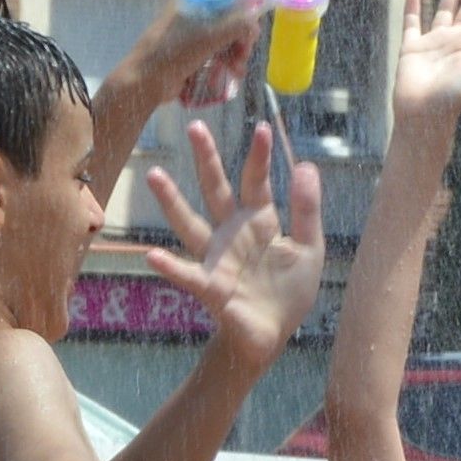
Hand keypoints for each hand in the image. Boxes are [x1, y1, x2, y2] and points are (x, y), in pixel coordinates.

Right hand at [133, 114, 327, 369]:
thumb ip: (306, 210)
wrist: (274, 334)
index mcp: (259, 220)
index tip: (261, 127)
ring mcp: (216, 257)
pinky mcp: (209, 287)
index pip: (256, 180)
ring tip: (154, 175)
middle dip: (207, 159)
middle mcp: (232, 232)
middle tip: (195, 127)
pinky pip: (187, 274)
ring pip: (190, 223)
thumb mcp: (308, 247)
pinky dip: (170, 266)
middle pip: (216, 189)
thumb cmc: (289, 289)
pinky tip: (152, 255)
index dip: (259, 156)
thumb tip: (307, 165)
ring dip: (172, 201)